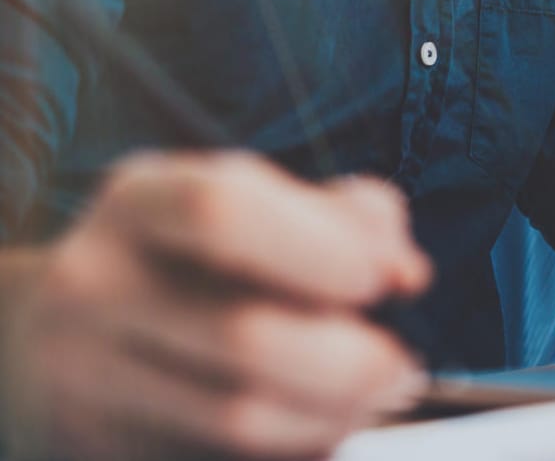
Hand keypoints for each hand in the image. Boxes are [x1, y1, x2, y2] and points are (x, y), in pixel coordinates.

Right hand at [0, 151, 432, 460]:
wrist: (64, 338)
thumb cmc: (201, 261)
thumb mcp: (263, 209)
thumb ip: (349, 218)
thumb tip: (405, 272)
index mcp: (140, 201)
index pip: (222, 211)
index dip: (322, 248)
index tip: (383, 282)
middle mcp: (95, 285)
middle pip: (243, 336)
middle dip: (352, 362)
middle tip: (401, 368)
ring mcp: (83, 376)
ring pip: (237, 419)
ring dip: (333, 417)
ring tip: (370, 401)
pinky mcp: (98, 447)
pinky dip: (293, 450)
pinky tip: (315, 427)